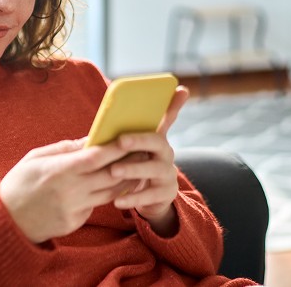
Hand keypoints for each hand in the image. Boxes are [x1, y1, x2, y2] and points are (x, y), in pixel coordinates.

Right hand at [0, 138, 137, 242]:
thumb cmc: (19, 182)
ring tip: (137, 168)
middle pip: (110, 175)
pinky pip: (96, 206)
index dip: (115, 148)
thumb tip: (88, 140)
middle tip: (143, 151)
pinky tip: (113, 187)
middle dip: (129, 163)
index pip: (96, 157)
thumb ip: (64, 149)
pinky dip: (105, 195)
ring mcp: (74, 208)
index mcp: (59, 170)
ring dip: (125, 181)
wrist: (7, 220)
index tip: (129, 138)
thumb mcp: (35, 158)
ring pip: (110, 193)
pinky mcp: (76, 222)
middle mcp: (70, 190)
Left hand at [109, 86, 189, 235]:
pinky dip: (132, 197)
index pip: (167, 117)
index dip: (174, 104)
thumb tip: (110, 113)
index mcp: (157, 138)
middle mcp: (166, 153)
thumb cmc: (136, 164)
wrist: (150, 198)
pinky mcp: (165, 194)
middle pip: (157, 142)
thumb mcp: (132, 148)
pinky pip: (149, 195)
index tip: (180, 89)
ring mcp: (168, 173)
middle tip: (120, 140)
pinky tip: (117, 200)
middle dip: (139, 140)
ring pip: (153, 169)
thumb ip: (125, 130)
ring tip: (113, 171)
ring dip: (132, 169)